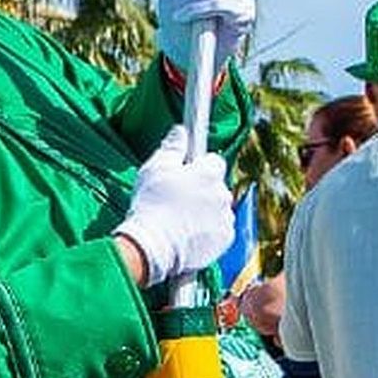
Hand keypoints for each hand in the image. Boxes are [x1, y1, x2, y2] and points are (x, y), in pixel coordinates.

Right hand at [111, 125, 234, 285]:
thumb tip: (181, 131)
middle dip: (202, 190)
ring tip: (179, 219)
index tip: (183, 174)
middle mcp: (223, 193)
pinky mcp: (225, 239)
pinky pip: (219, 230)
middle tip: (176, 199)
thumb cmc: (151, 205)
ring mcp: (226, 217)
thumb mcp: (154, 169)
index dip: (198, 166)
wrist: (153, 246)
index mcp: (209, 173)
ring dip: (205, 210)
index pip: (214, 160)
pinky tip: (187, 234)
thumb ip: (172, 147)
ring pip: (218, 208)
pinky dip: (208, 231)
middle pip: (216, 186)